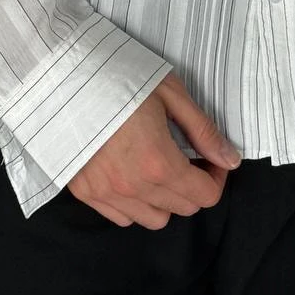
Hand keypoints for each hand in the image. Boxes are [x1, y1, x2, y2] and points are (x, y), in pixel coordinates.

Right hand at [66, 72, 241, 229]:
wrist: (64, 75)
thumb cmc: (120, 75)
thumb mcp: (170, 93)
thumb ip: (203, 130)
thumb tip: (230, 159)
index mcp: (159, 163)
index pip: (204, 196)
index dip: (215, 177)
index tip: (209, 158)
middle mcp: (134, 187)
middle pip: (182, 209)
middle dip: (193, 185)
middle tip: (185, 156)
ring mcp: (106, 193)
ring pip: (153, 219)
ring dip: (164, 198)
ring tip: (156, 166)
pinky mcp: (84, 192)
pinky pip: (121, 216)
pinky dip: (134, 203)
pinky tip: (131, 172)